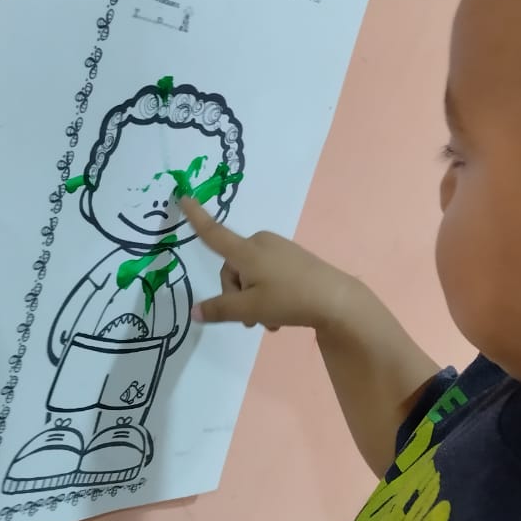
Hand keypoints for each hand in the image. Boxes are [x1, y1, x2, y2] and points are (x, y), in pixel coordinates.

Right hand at [180, 197, 354, 330]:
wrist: (337, 299)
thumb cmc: (289, 299)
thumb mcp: (250, 309)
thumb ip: (220, 309)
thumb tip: (195, 312)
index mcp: (246, 251)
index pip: (213, 233)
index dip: (196, 217)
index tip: (184, 196)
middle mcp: (261, 243)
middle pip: (233, 268)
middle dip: (236, 294)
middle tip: (251, 320)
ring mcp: (279, 250)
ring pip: (251, 275)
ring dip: (253, 300)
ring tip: (269, 323)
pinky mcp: (294, 258)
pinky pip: (269, 275)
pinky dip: (268, 295)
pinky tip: (280, 317)